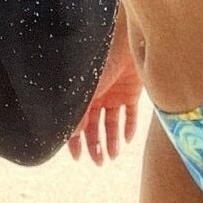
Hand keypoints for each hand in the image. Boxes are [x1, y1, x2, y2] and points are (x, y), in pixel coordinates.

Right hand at [66, 24, 140, 164]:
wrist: (123, 40)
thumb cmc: (97, 60)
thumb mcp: (84, 88)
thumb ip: (77, 110)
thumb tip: (70, 133)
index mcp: (81, 94)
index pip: (76, 122)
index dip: (75, 141)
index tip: (77, 158)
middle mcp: (97, 95)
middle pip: (95, 125)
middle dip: (95, 145)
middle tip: (98, 163)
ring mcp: (114, 93)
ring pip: (112, 123)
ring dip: (112, 140)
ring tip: (112, 156)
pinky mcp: (132, 92)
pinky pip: (131, 114)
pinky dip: (129, 127)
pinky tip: (127, 141)